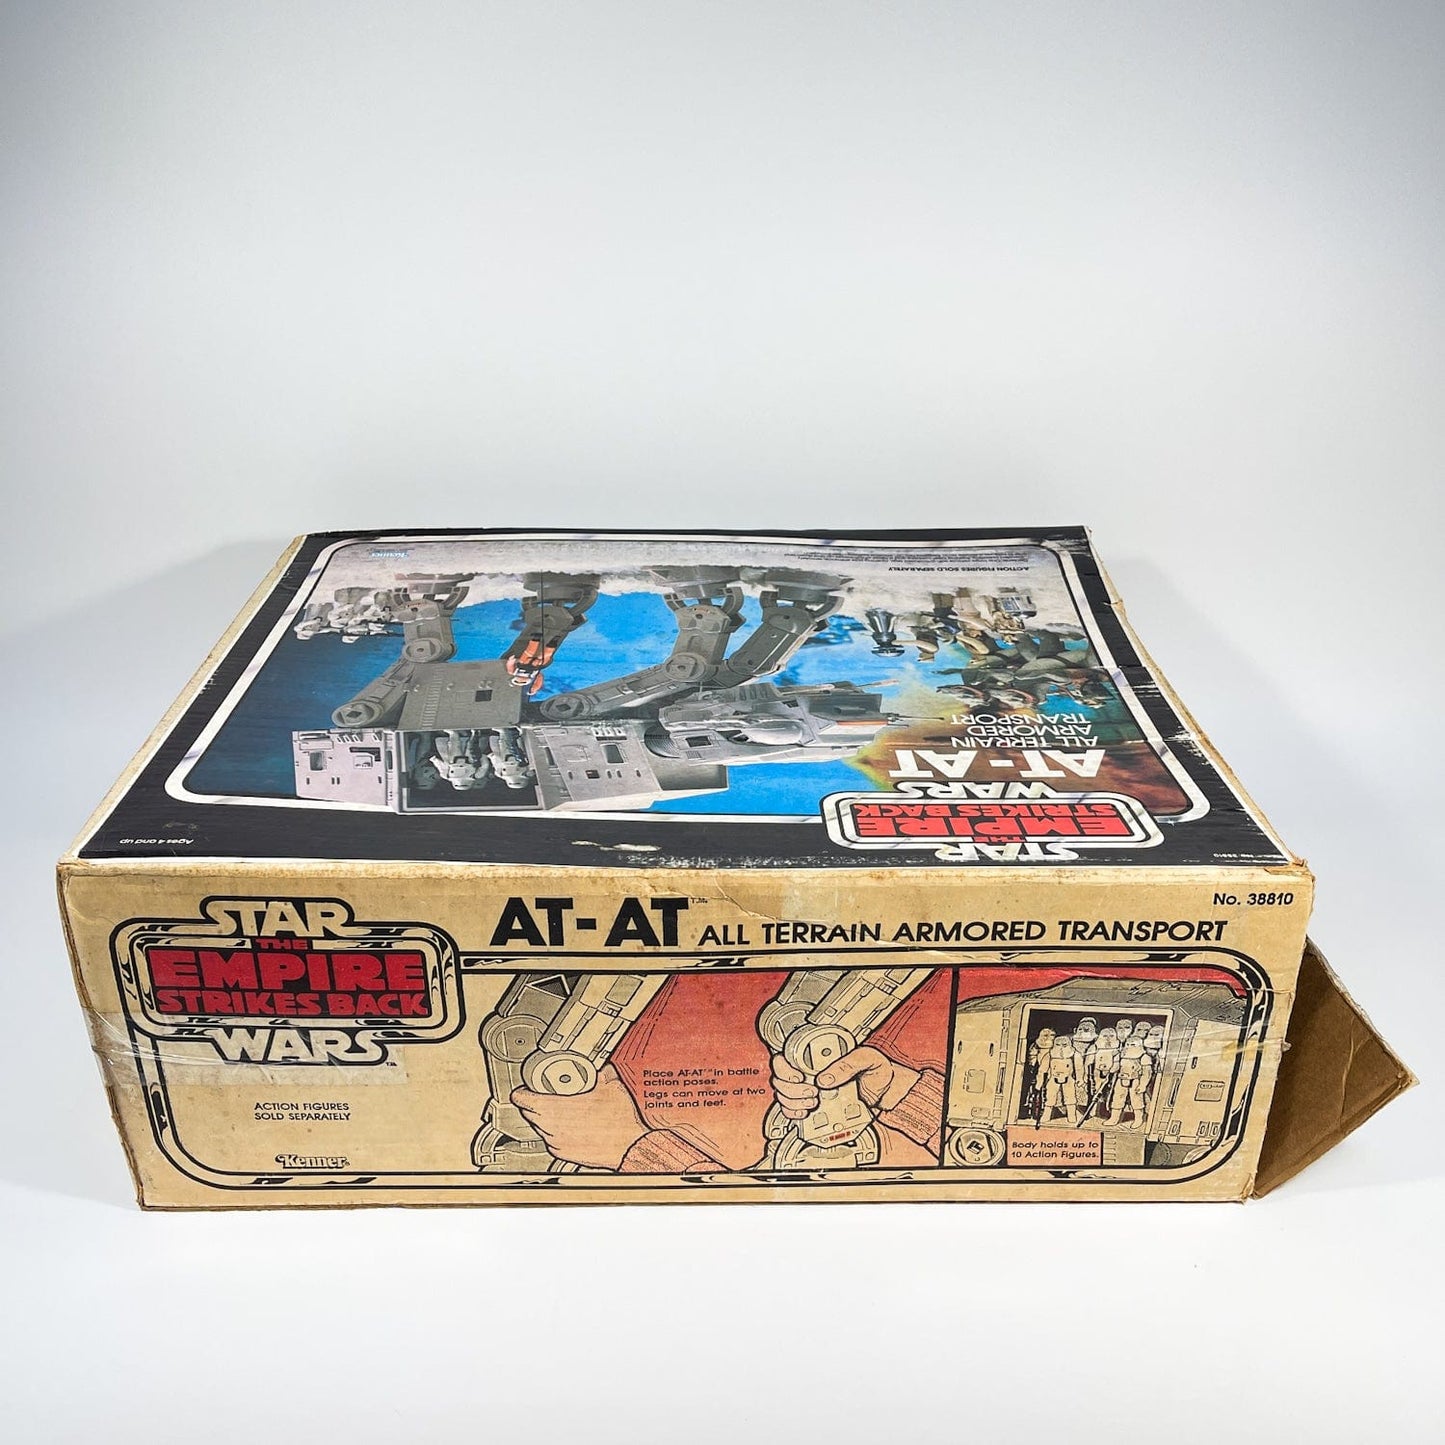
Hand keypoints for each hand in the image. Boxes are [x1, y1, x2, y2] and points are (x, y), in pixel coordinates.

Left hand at [511, 1063, 647, 1170]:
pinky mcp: (564, 1153)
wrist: (629, 1146)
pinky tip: (573, 1126)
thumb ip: (599, 1072)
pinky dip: (558, 1132)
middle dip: (535, 1103)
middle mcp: (550, 1128)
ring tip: (564, 1109)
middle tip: (547, 1095)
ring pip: (541, 1127)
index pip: (523, 1099)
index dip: (522, 1091)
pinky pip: (553, 1140)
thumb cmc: (617, 1121)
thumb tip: (599, 1067)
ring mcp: (556, 1143)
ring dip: (547, 1118)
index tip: (525, 1088)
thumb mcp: (610, 1085)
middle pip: (530, 1113)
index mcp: (554, 1108)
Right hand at [770, 1046, 919, 1117]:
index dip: (784, 1067)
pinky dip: (793, 1114)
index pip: (787, 1056)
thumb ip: (846, 1065)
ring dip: (793, 1102)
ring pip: (783, 1095)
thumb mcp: (866, 1059)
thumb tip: (824, 1079)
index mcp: (819, 1056)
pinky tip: (804, 1114)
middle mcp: (810, 1072)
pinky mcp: (815, 1106)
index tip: (799, 1077)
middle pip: (780, 1078)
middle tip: (814, 1093)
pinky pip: (792, 1110)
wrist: (888, 1092)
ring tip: (814, 1103)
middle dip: (792, 1089)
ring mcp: (810, 1089)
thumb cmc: (878, 1070)